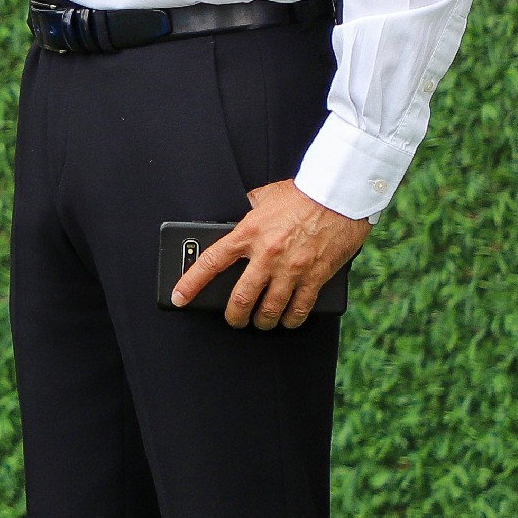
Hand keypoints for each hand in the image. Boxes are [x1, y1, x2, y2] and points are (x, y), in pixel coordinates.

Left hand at [171, 179, 370, 328]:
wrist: (338, 196)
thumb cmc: (301, 195)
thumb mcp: (264, 197)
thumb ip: (247, 210)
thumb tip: (234, 217)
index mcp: (248, 233)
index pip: (210, 263)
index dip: (190, 284)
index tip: (178, 298)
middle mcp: (267, 255)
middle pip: (241, 297)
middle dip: (233, 316)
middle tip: (233, 320)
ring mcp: (292, 269)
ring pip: (270, 309)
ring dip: (262, 321)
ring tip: (260, 322)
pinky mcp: (316, 277)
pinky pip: (300, 308)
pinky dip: (291, 319)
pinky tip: (287, 321)